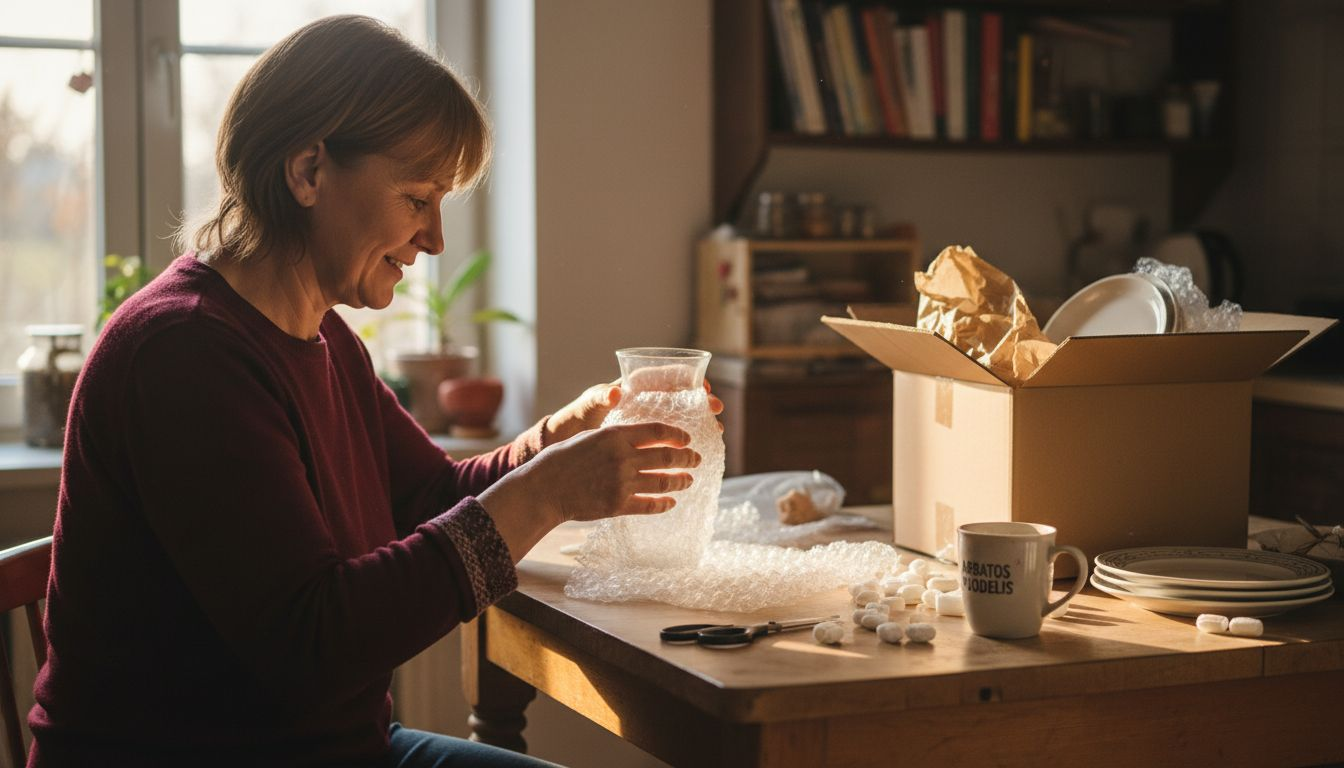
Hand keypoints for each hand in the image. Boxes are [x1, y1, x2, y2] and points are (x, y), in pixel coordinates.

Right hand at [478, 422, 702, 558]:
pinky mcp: (618, 505)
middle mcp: (623, 457)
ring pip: (663, 481)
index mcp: (615, 435)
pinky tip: (671, 502)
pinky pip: (649, 505)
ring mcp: (622, 483)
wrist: (544, 489)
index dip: (677, 435)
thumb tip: (639, 437)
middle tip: (696, 459)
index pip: (657, 431)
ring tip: (689, 480)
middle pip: (667, 456)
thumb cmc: (562, 459)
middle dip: (687, 458)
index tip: (687, 438)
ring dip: (680, 481)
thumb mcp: (589, 436)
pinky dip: (664, 504)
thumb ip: (615, 437)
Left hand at [543, 375, 724, 444]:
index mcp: (633, 388)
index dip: (687, 378)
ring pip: (681, 418)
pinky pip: (671, 439)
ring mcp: (648, 423)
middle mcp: (645, 403)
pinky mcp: (647, 443)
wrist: (569, 447)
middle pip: (680, 397)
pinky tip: (698, 451)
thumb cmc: (576, 421)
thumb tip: (615, 392)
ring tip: (716, 431)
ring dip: (700, 422)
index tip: (703, 386)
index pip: (665, 377)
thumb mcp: (586, 408)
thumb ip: (599, 398)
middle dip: (701, 401)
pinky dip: (686, 443)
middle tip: (717, 409)